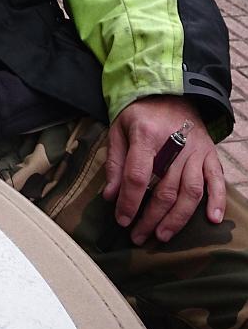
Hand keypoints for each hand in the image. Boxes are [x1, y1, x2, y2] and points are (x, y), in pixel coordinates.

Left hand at [102, 94, 224, 244]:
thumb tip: (110, 196)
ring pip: (190, 191)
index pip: (138, 176)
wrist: (169, 91)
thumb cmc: (140, 114)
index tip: (122, 221)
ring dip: (177, 218)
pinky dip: (217, 201)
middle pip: (165, 190)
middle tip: (138, 237)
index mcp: (147, 134)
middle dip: (151, 218)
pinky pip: (217, 180)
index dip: (129, 202)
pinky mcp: (210, 153)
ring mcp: (196, 149)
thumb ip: (115, 163)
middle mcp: (175, 143)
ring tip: (163, 235)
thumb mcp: (119, 130)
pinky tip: (212, 220)